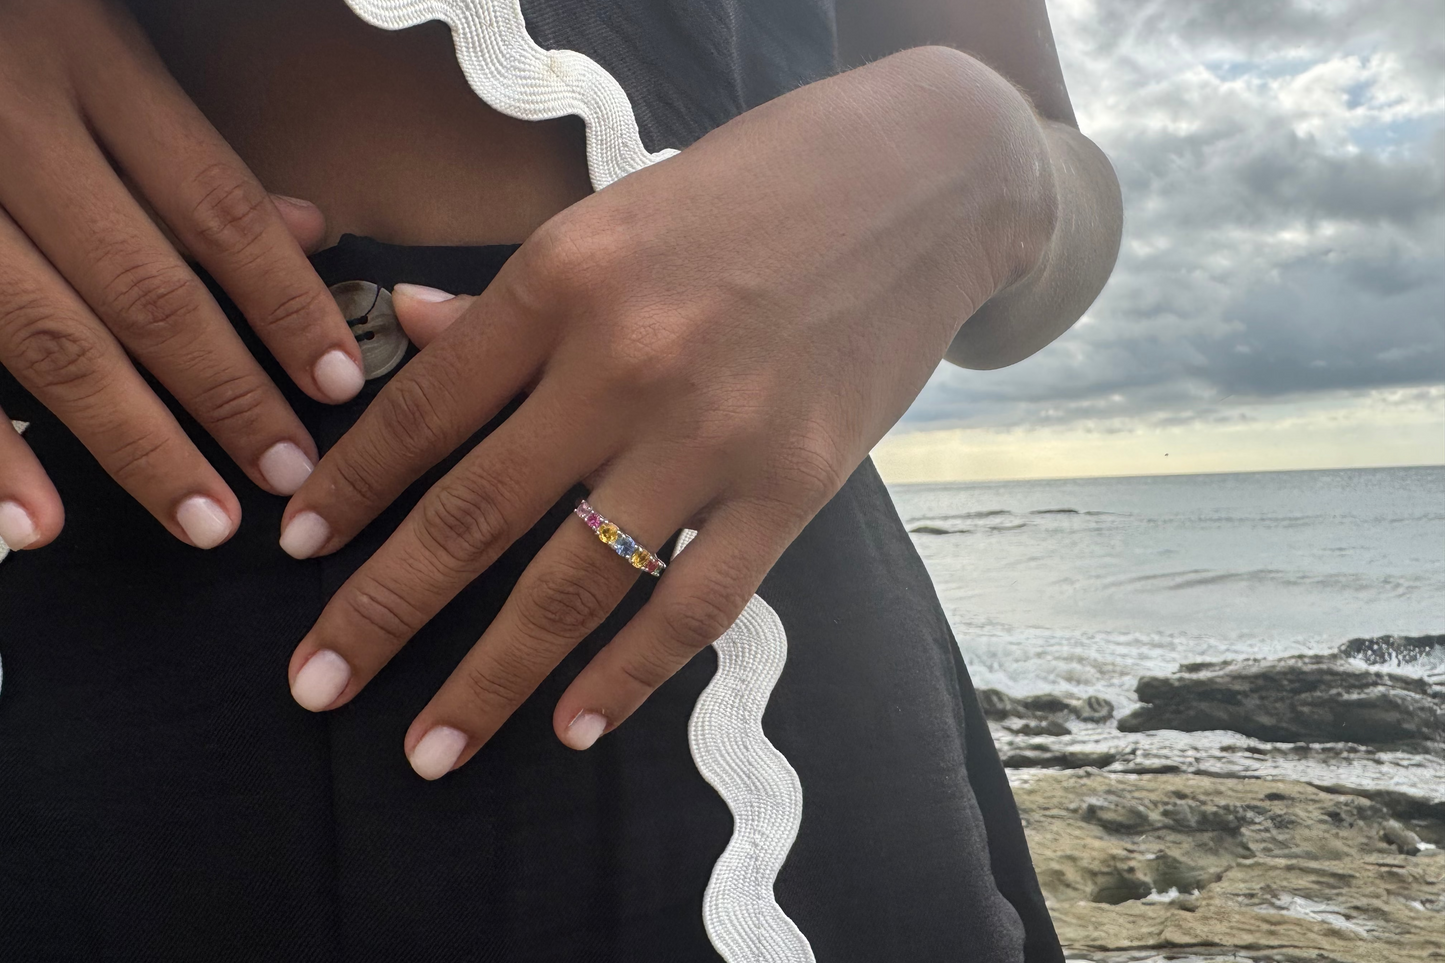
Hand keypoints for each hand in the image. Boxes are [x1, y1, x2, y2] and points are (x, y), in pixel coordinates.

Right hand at [0, 0, 364, 553]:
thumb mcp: (99, 40)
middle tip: (289, 474)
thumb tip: (311, 229)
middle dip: (228, 394)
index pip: (216, 205)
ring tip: (204, 520)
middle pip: (144, 287)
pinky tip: (41, 525)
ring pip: (49, 338)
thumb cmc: (8, 28)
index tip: (338, 383)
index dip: (285, 301)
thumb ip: (190, 143)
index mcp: (87, 62)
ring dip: (135, 442)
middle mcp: (12, 126)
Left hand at [280, 47, 1059, 777]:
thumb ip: (512, 296)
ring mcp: (715, 432)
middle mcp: (626, 361)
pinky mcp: (797, 483)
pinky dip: (631, 675)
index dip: (351, 489)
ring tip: (430, 750)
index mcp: (564, 279)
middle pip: (475, 512)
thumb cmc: (756, 189)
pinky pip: (698, 604)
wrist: (926, 182)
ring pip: (576, 582)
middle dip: (382, 612)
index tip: (298, 550)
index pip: (425, 409)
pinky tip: (574, 727)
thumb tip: (410, 329)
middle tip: (315, 688)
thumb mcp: (615, 215)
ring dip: (492, 677)